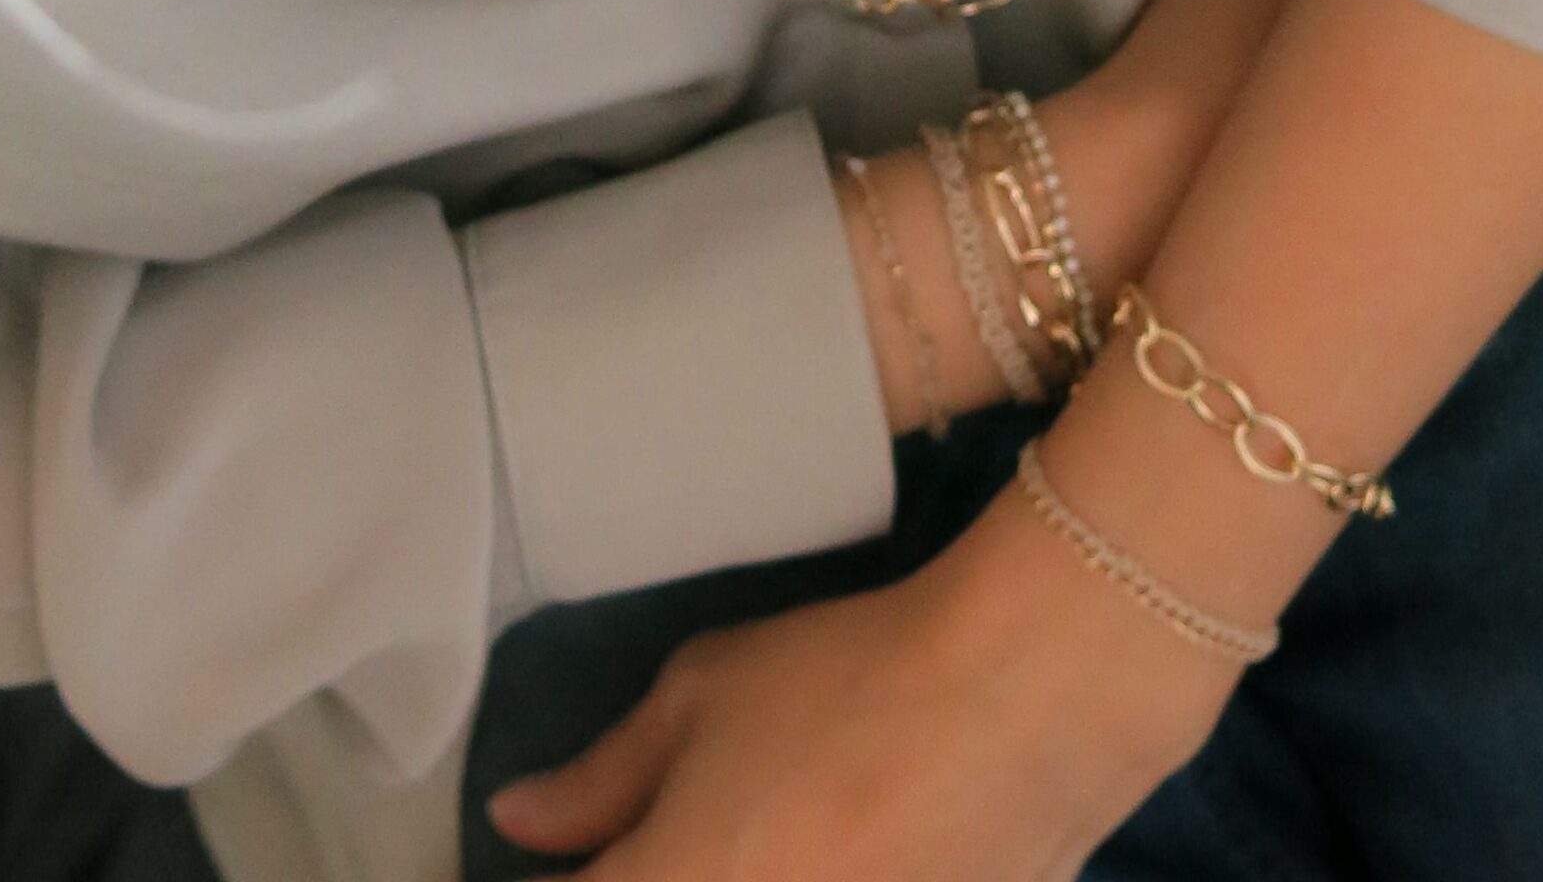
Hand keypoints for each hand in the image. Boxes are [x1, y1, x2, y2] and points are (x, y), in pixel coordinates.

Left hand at [486, 491, 1232, 881]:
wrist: (1023, 705)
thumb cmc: (845, 681)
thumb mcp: (701, 698)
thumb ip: (601, 779)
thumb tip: (519, 821)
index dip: (544, 876)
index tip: (557, 855)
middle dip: (630, 873)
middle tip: (644, 841)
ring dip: (720, 876)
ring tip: (746, 836)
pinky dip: (780, 880)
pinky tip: (812, 850)